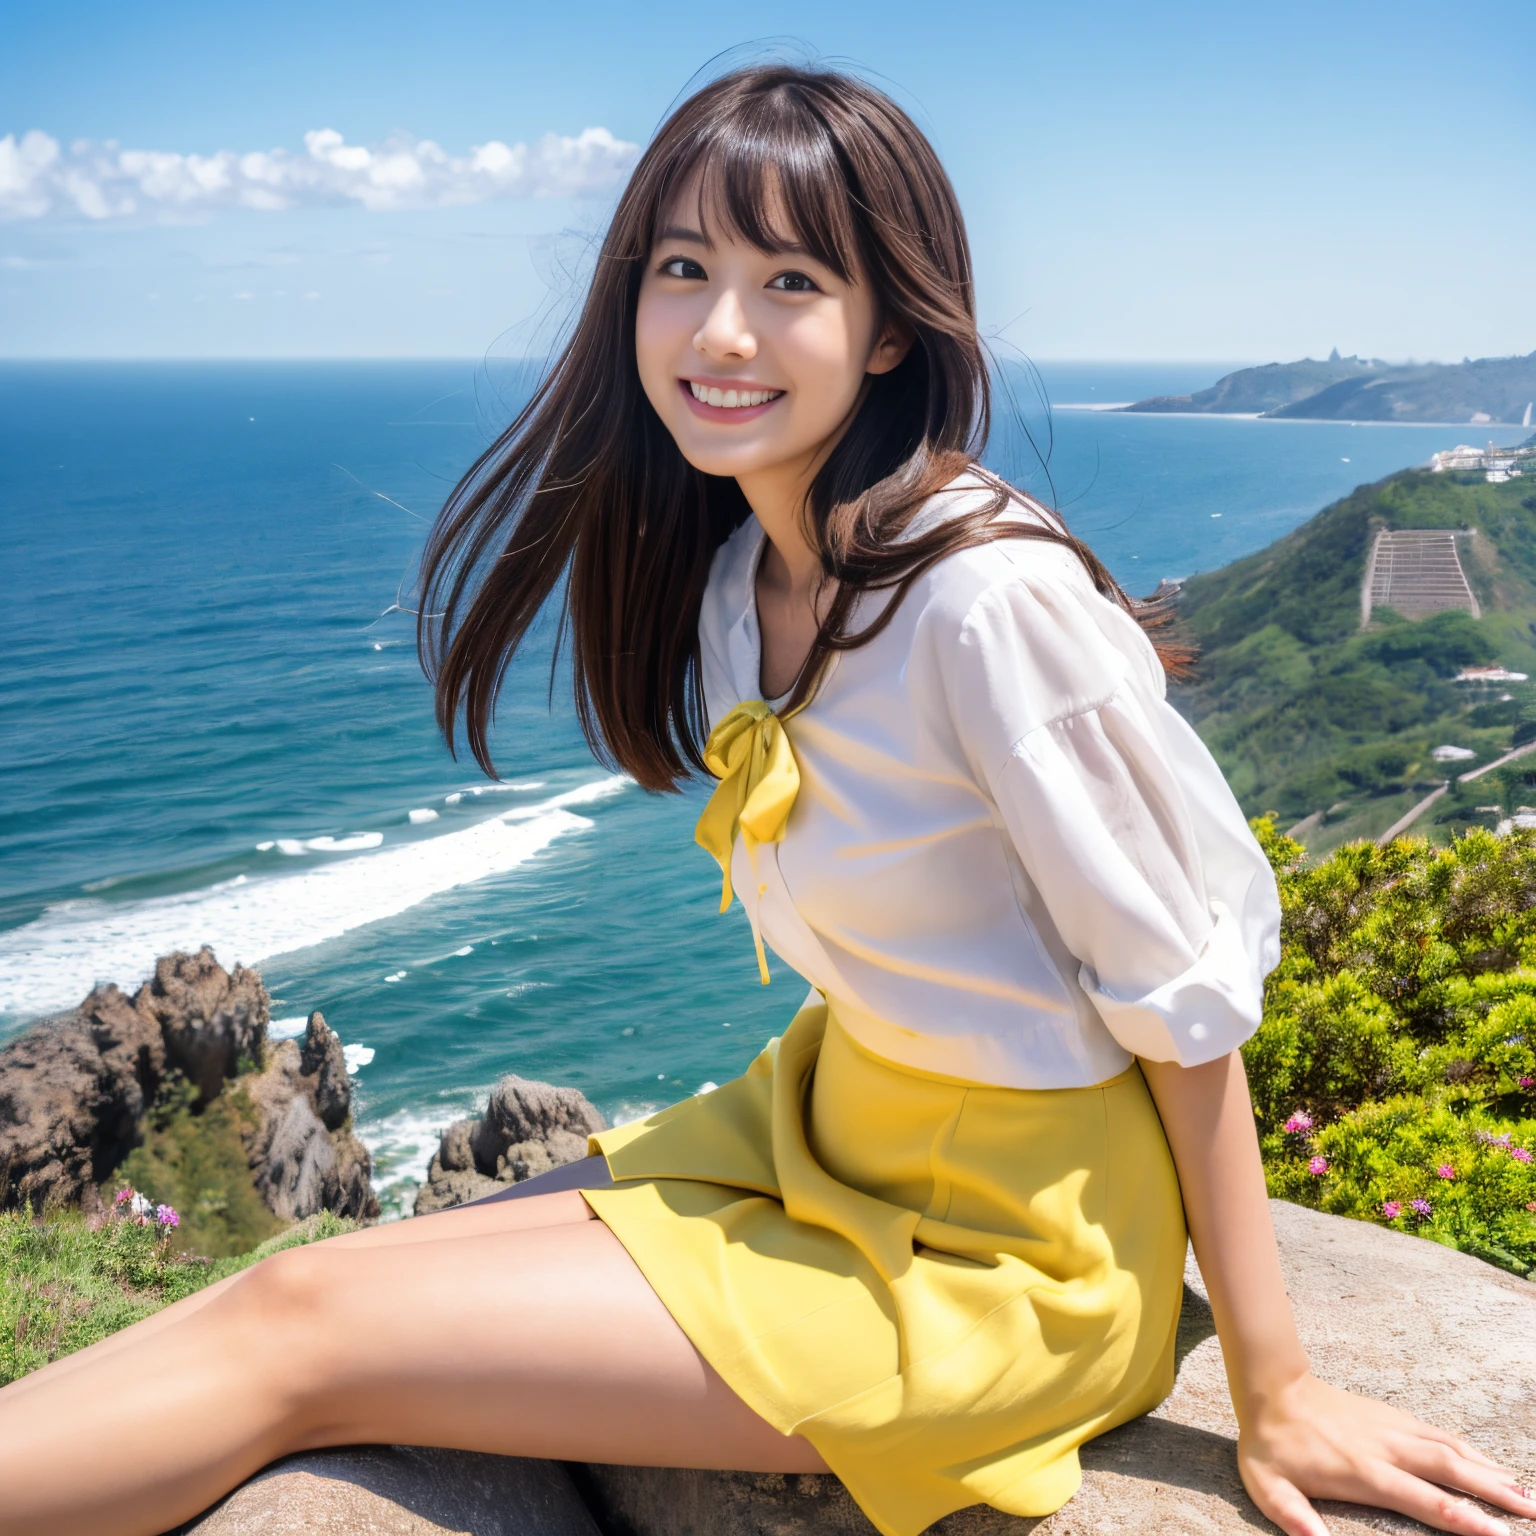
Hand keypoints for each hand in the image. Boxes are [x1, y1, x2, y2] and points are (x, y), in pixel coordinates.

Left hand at [1238, 1372, 1535, 1535]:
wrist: (1272, 1386)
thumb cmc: (1271, 1444)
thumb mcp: (1269, 1486)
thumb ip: (1294, 1518)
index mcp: (1365, 1472)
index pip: (1424, 1499)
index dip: (1463, 1519)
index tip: (1499, 1535)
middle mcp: (1387, 1448)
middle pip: (1450, 1471)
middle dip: (1494, 1493)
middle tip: (1532, 1511)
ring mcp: (1391, 1428)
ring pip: (1449, 1448)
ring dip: (1488, 1470)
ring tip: (1523, 1490)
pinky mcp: (1390, 1415)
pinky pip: (1436, 1432)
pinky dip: (1466, 1448)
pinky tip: (1486, 1461)